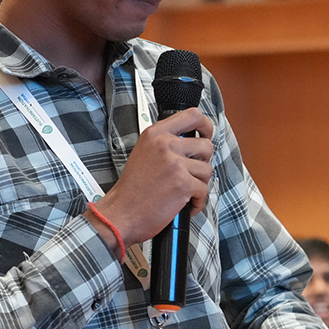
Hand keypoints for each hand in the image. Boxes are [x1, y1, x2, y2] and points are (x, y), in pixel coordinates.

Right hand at [87, 108, 213, 249]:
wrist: (121, 213)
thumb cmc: (133, 189)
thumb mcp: (145, 152)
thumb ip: (167, 142)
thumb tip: (194, 140)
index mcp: (156, 134)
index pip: (193, 115)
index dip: (206, 126)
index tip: (205, 136)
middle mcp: (166, 145)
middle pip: (206, 145)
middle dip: (202, 163)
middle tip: (189, 174)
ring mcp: (175, 164)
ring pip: (208, 169)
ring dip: (199, 184)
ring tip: (182, 191)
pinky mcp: (183, 184)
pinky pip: (204, 190)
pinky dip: (197, 201)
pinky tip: (184, 204)